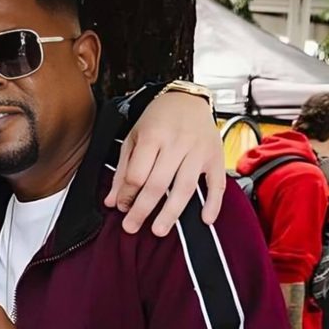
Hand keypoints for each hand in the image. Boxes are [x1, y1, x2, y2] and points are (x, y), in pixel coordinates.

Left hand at [106, 91, 224, 235]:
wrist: (188, 98)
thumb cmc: (157, 120)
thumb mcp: (133, 138)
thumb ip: (122, 171)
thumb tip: (112, 202)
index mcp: (153, 136)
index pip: (137, 174)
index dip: (127, 194)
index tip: (122, 207)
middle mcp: (177, 143)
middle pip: (158, 184)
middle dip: (143, 210)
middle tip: (132, 227)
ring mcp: (199, 151)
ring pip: (185, 187)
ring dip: (172, 213)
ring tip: (159, 230)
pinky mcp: (216, 157)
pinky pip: (217, 184)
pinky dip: (213, 203)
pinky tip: (205, 220)